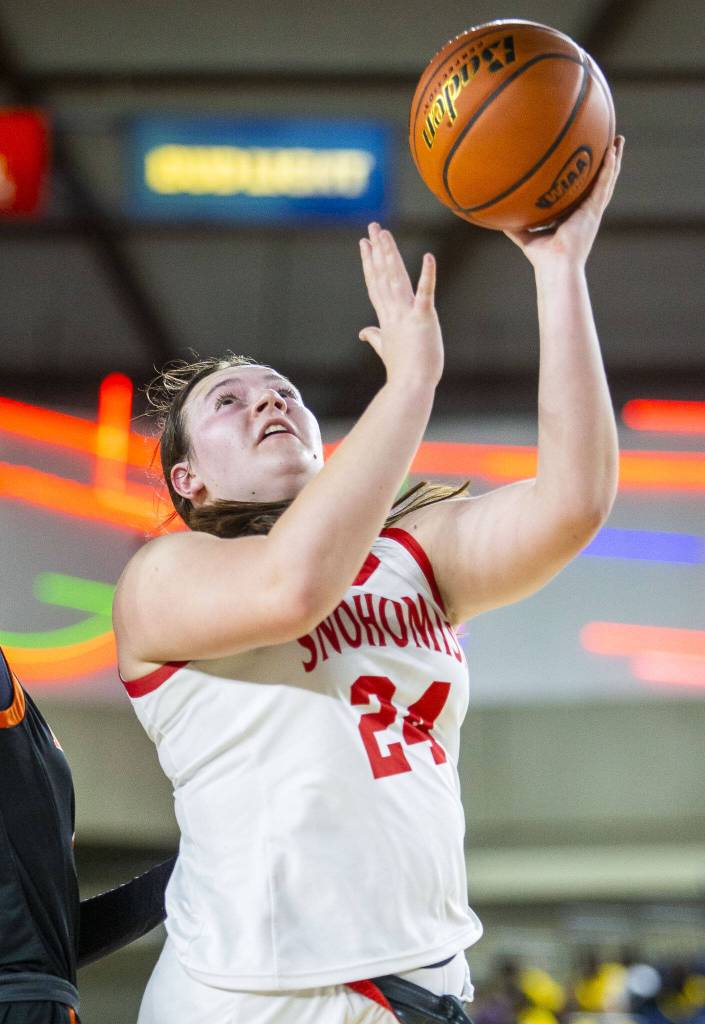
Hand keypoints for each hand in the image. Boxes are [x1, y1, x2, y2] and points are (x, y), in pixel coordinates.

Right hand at [358, 223, 443, 386]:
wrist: (411, 387)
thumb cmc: (403, 372)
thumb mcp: (386, 350)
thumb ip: (375, 337)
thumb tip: (364, 332)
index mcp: (387, 318)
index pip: (376, 284)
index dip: (370, 263)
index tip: (365, 244)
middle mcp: (393, 312)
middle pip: (383, 275)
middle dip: (377, 250)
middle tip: (373, 227)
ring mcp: (407, 315)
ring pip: (396, 278)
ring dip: (390, 255)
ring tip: (384, 234)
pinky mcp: (423, 319)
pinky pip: (425, 293)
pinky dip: (427, 275)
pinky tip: (429, 257)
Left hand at [504, 135, 624, 268]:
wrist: (555, 266)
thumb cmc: (543, 258)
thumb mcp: (526, 236)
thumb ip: (516, 225)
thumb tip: (498, 216)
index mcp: (573, 215)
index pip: (582, 190)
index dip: (587, 176)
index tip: (587, 159)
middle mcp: (586, 211)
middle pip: (599, 181)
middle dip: (606, 162)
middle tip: (611, 141)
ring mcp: (592, 211)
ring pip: (607, 180)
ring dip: (614, 160)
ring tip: (619, 140)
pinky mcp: (593, 211)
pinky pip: (603, 186)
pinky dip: (608, 170)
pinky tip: (612, 153)